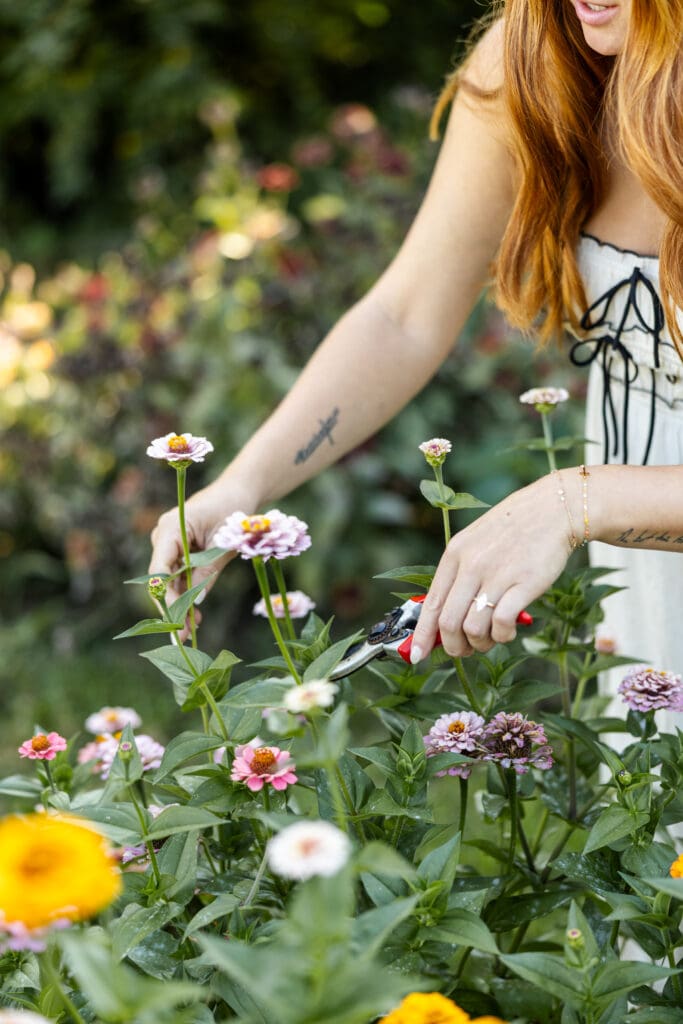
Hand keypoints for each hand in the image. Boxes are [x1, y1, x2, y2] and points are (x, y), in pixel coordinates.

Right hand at [149, 477, 256, 625]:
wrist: (239, 492)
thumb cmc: (233, 510)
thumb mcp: (224, 543)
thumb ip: (209, 571)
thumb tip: (196, 601)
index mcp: (170, 527)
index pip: (159, 569)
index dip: (166, 596)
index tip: (175, 619)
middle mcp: (164, 536)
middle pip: (163, 579)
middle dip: (174, 606)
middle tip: (185, 634)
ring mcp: (170, 544)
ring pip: (171, 581)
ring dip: (181, 604)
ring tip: (193, 629)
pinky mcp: (180, 550)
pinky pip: (179, 575)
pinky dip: (187, 593)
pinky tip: (195, 614)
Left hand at [410, 474, 572, 659]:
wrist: (552, 509)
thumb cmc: (513, 530)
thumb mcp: (475, 543)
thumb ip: (459, 575)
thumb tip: (444, 616)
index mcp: (454, 555)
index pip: (430, 604)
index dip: (422, 635)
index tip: (418, 656)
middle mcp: (471, 565)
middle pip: (448, 622)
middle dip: (453, 647)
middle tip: (464, 650)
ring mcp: (497, 575)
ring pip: (473, 629)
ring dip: (480, 644)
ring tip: (491, 638)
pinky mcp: (524, 584)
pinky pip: (502, 623)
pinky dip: (503, 636)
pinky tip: (508, 630)